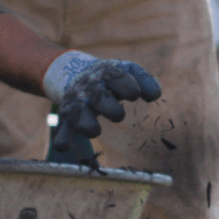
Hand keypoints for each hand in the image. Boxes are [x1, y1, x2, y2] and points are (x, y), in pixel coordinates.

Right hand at [43, 51, 161, 151]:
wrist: (75, 72)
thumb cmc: (111, 77)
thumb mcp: (128, 71)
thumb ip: (145, 81)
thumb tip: (155, 95)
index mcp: (107, 73)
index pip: (117, 77)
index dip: (128, 86)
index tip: (135, 95)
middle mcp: (90, 87)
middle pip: (98, 96)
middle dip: (109, 107)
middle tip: (119, 115)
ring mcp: (77, 102)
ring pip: (79, 114)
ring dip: (86, 124)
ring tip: (95, 131)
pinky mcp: (68, 117)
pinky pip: (63, 128)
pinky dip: (62, 138)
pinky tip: (64, 146)